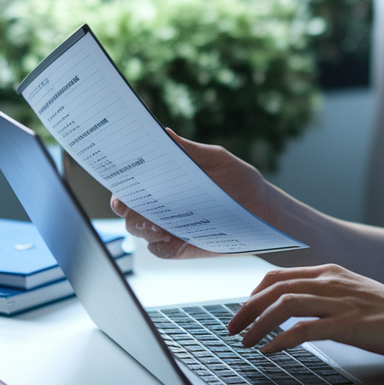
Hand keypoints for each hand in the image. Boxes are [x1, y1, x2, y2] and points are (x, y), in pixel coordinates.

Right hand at [110, 129, 272, 259]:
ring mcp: (170, 226)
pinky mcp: (181, 246)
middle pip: (129, 208)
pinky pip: (160, 250)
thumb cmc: (240, 179)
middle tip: (132, 204)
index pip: (133, 182)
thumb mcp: (217, 159)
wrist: (263, 209)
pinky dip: (159, 245)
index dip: (121, 182)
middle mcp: (162, 204)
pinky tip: (168, 237)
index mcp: (165, 181)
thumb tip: (167, 134)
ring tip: (156, 221)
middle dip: (126, 206)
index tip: (120, 179)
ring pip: (139, 230)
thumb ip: (191, 150)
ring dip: (141, 226)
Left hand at [227, 264, 383, 358]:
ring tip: (245, 342)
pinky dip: (280, 340)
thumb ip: (327, 295)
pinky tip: (270, 351)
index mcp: (331, 273)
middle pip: (275, 289)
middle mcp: (331, 282)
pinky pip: (304, 330)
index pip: (279, 277)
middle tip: (232, 328)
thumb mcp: (353, 293)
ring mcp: (339, 302)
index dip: (254, 294)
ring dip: (258, 325)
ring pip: (284, 305)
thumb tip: (298, 308)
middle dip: (247, 309)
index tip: (243, 311)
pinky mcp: (347, 324)